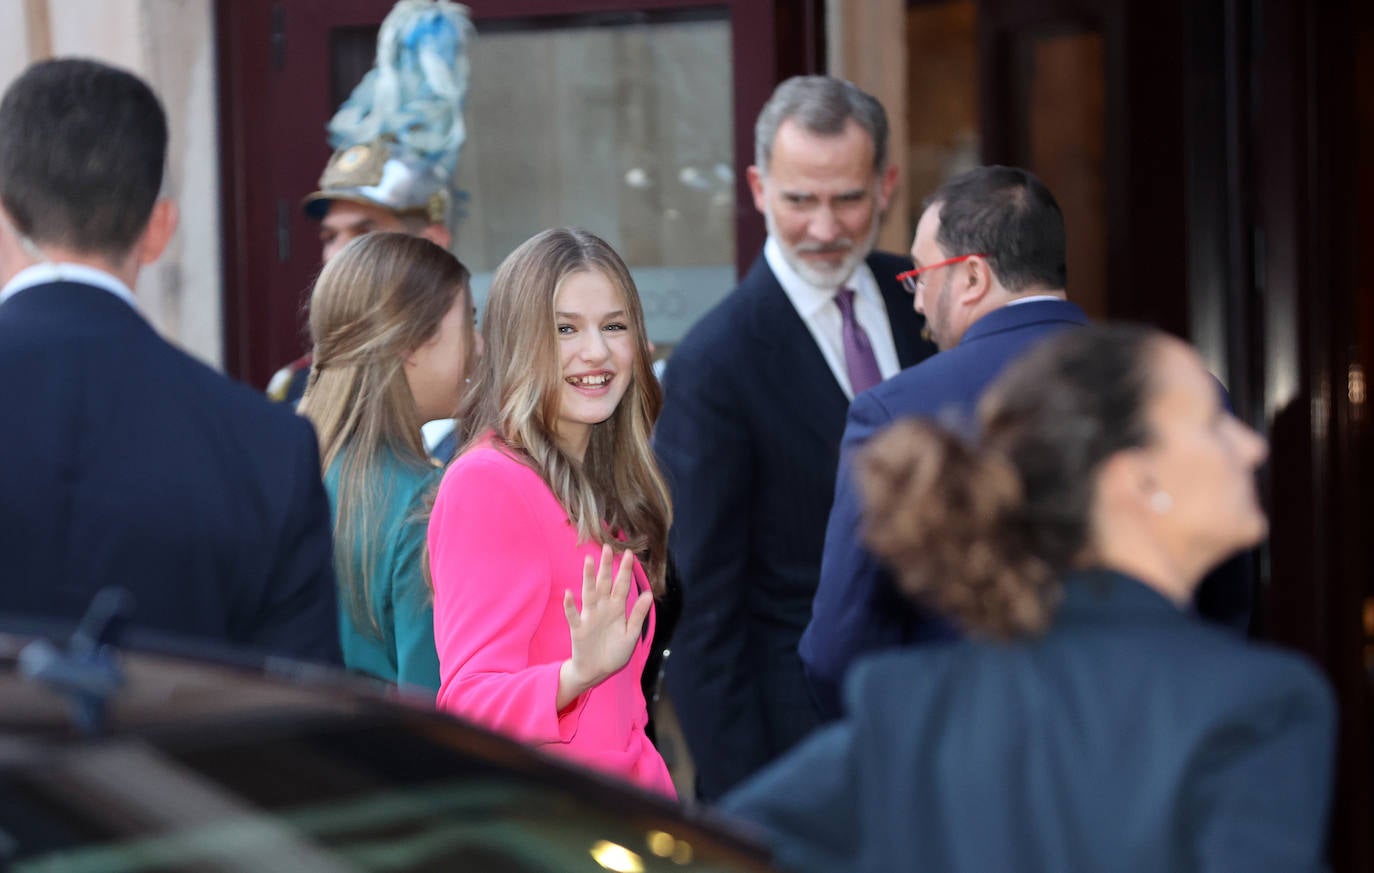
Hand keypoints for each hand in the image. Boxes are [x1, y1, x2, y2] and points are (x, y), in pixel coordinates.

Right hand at [557, 543, 652, 709]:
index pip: (622, 586)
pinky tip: (569, 594)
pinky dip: (570, 606)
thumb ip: (637, 615)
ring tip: (589, 562)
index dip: (625, 571)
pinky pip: (573, 615)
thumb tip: (649, 594)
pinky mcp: (578, 629)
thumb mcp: (631, 635)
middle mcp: (602, 609)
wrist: (596, 672)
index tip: (629, 554)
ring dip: (589, 578)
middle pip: (605, 583)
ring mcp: (589, 617)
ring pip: (589, 593)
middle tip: (608, 547)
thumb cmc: (614, 653)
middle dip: (607, 566)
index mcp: (617, 610)